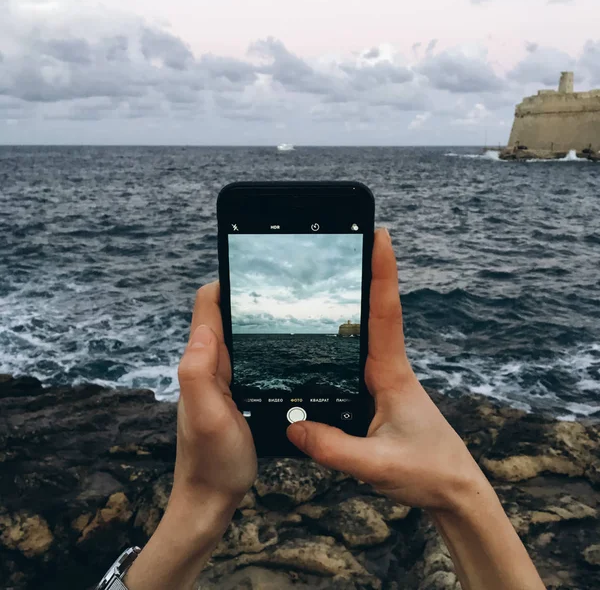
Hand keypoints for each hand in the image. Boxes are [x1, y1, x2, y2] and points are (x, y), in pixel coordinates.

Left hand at [125, 283, 257, 589]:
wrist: (212, 499)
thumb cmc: (212, 460)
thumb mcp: (206, 416)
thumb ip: (198, 372)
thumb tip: (203, 328)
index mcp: (201, 362)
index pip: (206, 307)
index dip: (225, 283)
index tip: (254, 269)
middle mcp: (209, 365)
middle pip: (223, 317)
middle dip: (245, 295)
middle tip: (284, 287)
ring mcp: (222, 380)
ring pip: (236, 337)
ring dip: (254, 318)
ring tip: (289, 309)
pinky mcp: (235, 394)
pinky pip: (246, 359)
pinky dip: (260, 345)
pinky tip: (283, 349)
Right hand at [287, 229, 485, 510]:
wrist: (454, 489)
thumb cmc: (427, 471)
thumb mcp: (375, 465)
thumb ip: (332, 448)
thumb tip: (293, 426)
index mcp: (392, 374)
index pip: (386, 314)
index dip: (382, 273)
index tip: (379, 235)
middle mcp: (389, 368)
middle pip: (375, 311)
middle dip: (365, 273)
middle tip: (348, 239)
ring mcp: (385, 380)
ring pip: (366, 333)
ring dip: (357, 301)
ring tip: (333, 274)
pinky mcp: (380, 393)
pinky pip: (358, 357)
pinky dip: (344, 338)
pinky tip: (325, 340)